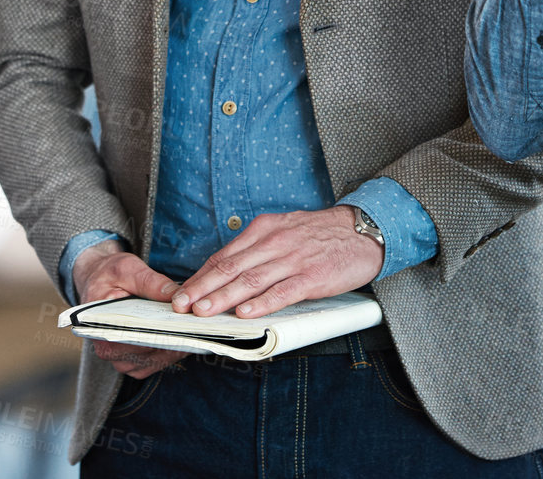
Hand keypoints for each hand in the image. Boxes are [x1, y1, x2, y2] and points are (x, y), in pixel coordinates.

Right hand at [73, 240, 184, 377]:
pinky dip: (172, 352)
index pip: (131, 338)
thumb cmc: (109, 274)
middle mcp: (107, 350)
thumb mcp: (127, 269)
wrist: (99, 281)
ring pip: (154, 361)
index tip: (180, 328)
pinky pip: (156, 363)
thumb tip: (175, 296)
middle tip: (194, 330)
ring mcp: (120, 359)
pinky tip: (186, 338)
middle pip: (145, 353)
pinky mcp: (133, 361)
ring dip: (174, 349)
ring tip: (194, 333)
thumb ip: (150, 282)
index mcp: (99, 326)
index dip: (157, 335)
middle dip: (171, 341)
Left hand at [170, 206, 382, 319]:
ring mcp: (293, 259)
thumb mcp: (283, 230)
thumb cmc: (320, 234)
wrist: (362, 230)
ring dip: (223, 298)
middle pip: (230, 267)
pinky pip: (282, 292)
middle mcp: (274, 242)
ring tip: (204, 312)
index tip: (182, 292)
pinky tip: (245, 313)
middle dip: (202, 287)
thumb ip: (257, 249)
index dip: (200, 276)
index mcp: (264, 229)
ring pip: (250, 280)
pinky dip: (261, 303)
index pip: (224, 255)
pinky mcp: (312, 277)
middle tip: (181, 304)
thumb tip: (227, 271)